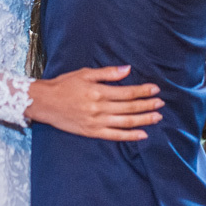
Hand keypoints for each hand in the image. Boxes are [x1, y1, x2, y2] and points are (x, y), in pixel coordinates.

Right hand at [28, 65, 162, 140]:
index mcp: (98, 91)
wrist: (44, 103)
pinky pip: (115, 136)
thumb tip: (127, 69)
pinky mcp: (92, 132)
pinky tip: (142, 134)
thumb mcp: (85, 73)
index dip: (143, 91)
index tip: (155, 89)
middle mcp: (99, 108)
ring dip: (143, 120)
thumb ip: (107, 73)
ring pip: (125, 122)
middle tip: (161, 103)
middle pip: (129, 107)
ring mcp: (96, 122)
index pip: (127, 92)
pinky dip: (130, 136)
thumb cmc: (64, 85)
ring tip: (157, 117)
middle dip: (147, 105)